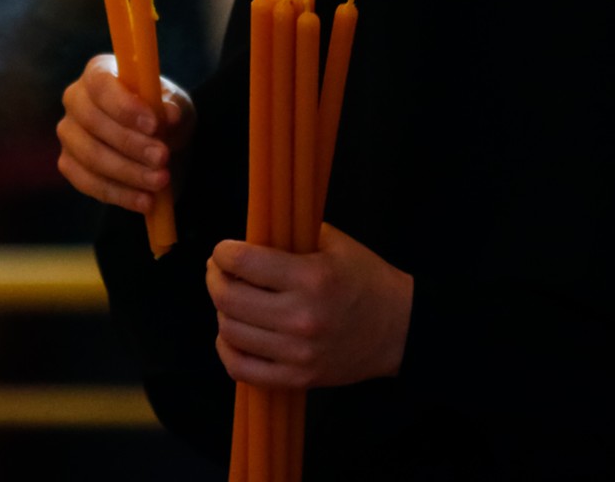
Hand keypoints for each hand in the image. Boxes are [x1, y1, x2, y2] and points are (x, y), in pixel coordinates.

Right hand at [56, 54, 193, 212]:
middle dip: (131, 144)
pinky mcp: (68, 164)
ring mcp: (68, 134)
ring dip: (129, 172)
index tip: (154, 125)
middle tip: (163, 158)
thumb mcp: (176, 108)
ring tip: (161, 181)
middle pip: (93, 122)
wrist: (157, 146)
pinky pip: (88, 183)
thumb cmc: (162, 117)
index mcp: (98, 73)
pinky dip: (119, 194)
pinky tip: (146, 201)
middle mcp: (75, 99)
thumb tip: (168, 114)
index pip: (100, 85)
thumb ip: (173, 108)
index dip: (124, 106)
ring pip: (91, 156)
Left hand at [205, 223, 412, 388]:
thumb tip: (243, 236)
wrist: (400, 329)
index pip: (243, 263)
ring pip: (230, 332)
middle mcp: (302, 318)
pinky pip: (241, 369)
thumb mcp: (334, 243)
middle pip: (228, 299)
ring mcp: (299, 353)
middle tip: (218, 270)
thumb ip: (288, 235)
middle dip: (214, 278)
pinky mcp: (298, 379)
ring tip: (231, 298)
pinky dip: (227, 349)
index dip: (223, 252)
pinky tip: (233, 333)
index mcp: (312, 278)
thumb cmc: (364, 279)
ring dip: (221, 311)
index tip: (223, 250)